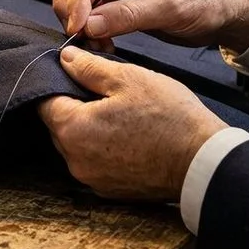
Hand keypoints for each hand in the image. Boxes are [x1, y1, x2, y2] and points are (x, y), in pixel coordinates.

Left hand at [39, 46, 228, 200]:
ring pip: (76, 144)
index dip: (58, 81)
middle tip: (104, 92)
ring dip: (89, 128)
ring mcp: (91, 179)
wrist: (204, 163)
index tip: (78, 73)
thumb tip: (65, 58)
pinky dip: (103, 148)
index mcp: (72, 130)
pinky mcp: (109, 191)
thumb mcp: (128, 79)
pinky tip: (127, 136)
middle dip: (74, 105)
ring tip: (119, 113)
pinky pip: (94, 162)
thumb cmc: (169, 117)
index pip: (44, 100)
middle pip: (59, 124)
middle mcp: (74, 160)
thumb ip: (89, 68)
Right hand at [53, 0, 248, 51]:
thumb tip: (86, 25)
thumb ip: (128, 15)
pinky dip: (87, 24)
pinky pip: (88, 5)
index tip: (78, 27)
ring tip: (93, 41)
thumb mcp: (172, 9)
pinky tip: (101, 41)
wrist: (225, 11)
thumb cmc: (207, 1)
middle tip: (78, 34)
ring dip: (76, 16)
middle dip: (69, 3)